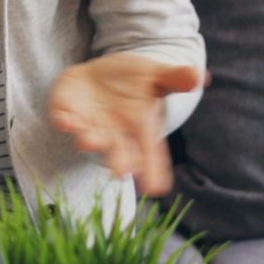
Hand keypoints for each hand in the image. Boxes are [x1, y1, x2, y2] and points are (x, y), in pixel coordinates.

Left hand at [45, 54, 208, 196]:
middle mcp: (114, 134)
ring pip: (89, 138)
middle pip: (118, 152)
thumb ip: (175, 78)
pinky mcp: (66, 112)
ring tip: (87, 141)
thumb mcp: (157, 76)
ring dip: (88, 140)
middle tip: (121, 172)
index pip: (150, 152)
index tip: (156, 189)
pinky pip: (63, 119)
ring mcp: (88, 125)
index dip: (153, 170)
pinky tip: (63, 121)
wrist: (101, 74)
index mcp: (140, 129)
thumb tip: (201, 76)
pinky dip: (63, 121)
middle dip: (118, 160)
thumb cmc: (135, 81)